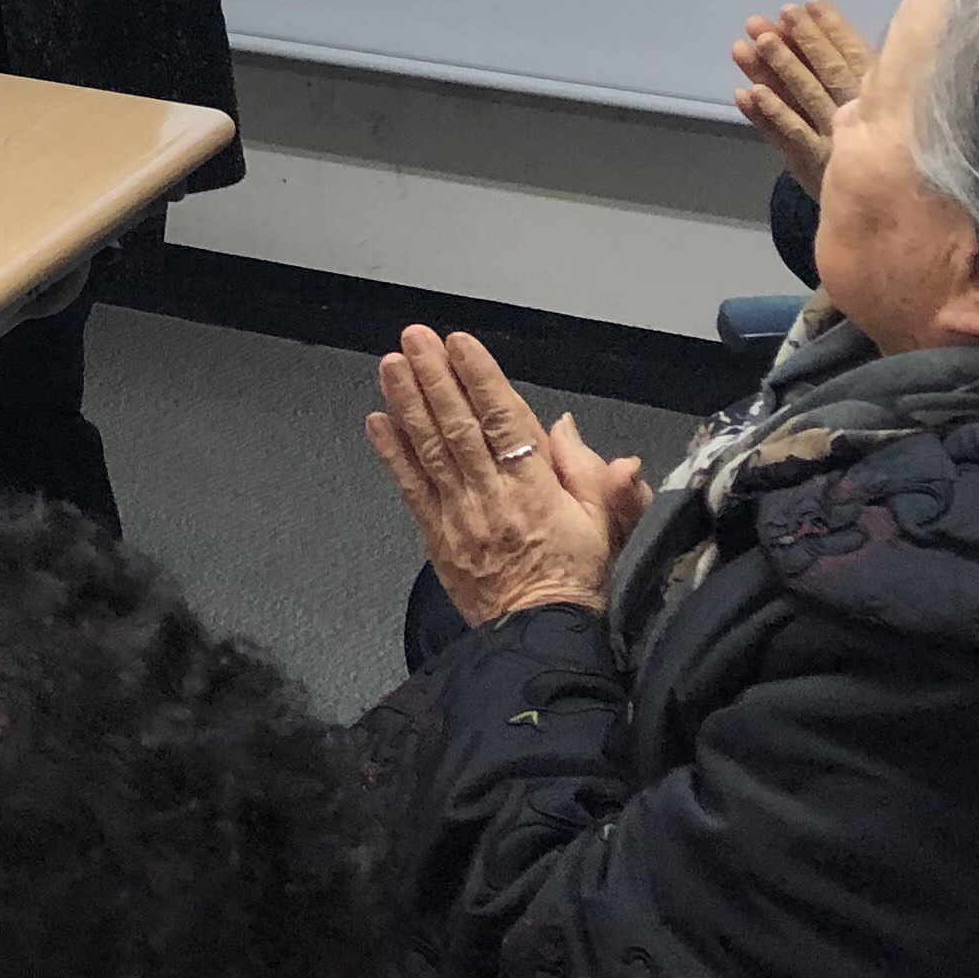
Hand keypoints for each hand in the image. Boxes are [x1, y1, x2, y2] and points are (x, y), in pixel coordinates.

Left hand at [366, 325, 625, 629]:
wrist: (539, 639)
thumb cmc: (573, 578)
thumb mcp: (600, 523)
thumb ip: (588, 471)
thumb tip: (567, 423)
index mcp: (536, 490)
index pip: (505, 422)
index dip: (481, 379)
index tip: (460, 344)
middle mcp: (492, 496)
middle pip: (459, 427)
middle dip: (435, 377)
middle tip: (415, 338)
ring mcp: (459, 516)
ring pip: (431, 450)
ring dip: (409, 403)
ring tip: (392, 364)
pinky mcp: (436, 536)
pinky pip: (411, 488)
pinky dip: (393, 453)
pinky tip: (378, 420)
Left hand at [731, 0, 873, 189]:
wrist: (893, 212)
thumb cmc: (886, 148)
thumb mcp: (887, 110)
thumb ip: (863, 76)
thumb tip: (831, 33)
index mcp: (881, 100)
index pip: (855, 58)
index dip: (831, 30)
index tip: (809, 3)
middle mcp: (859, 118)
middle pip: (824, 74)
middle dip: (797, 43)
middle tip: (770, 18)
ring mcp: (833, 142)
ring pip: (800, 100)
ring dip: (773, 72)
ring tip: (747, 45)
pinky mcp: (811, 164)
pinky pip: (786, 136)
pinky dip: (765, 116)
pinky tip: (745, 93)